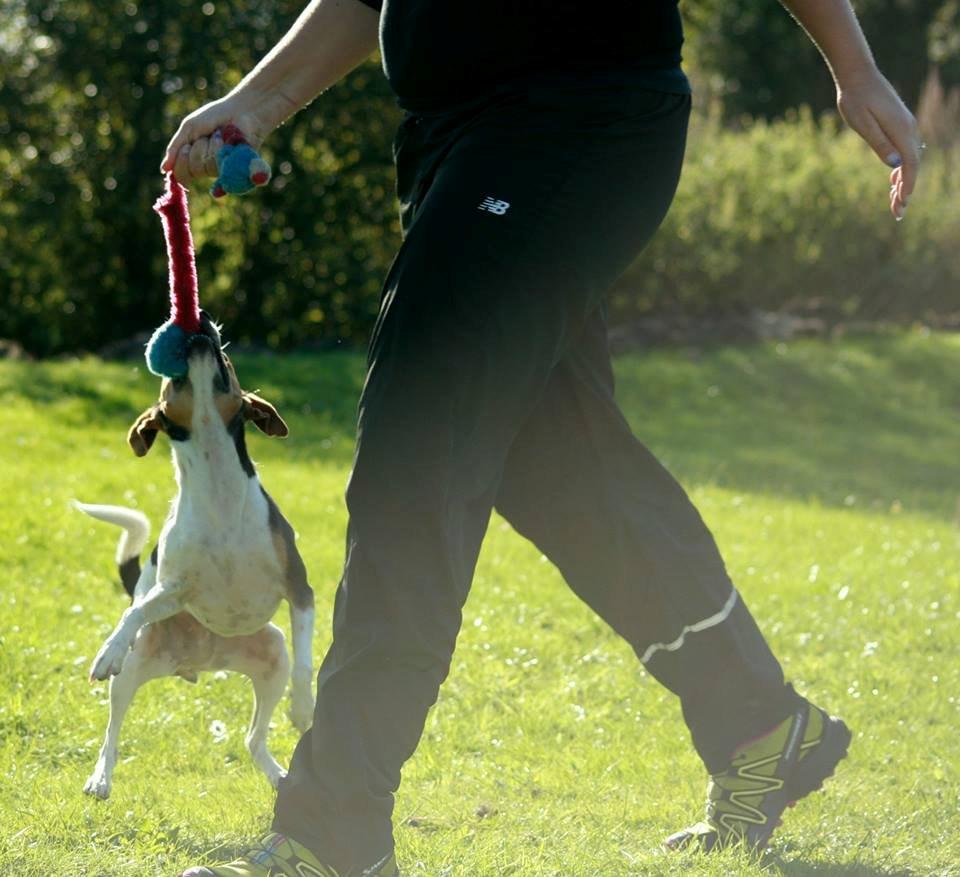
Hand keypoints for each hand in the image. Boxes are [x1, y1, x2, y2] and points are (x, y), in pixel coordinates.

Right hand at [161, 96, 275, 184]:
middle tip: (206, 136)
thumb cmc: (214, 117)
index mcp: (194, 160)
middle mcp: (208, 168)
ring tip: (220, 135)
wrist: (240, 111)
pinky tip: (227, 142)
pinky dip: (221, 149)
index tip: (187, 146)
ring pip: (208, 167)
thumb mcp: (189, 128)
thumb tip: (164, 169)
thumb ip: (175, 148)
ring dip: (211, 146)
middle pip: (194, 170)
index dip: (181, 161)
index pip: (181, 174)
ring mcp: (223, 170)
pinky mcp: (237, 169)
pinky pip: (222, 166)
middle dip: (197, 149)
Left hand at [835, 67, 922, 219]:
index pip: (910, 165)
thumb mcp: (863, 124)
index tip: (901, 205)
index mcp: (901, 131)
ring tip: (895, 203)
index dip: (907, 186)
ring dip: (903, 181)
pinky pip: (904, 151)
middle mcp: (908, 129)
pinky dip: (901, 168)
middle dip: (905, 190)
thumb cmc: (855, 99)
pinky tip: (893, 180)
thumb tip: (894, 166)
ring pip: (909, 160)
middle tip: (897, 213)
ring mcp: (905, 126)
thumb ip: (879, 144)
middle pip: (912, 166)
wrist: (857, 76)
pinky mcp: (899, 124)